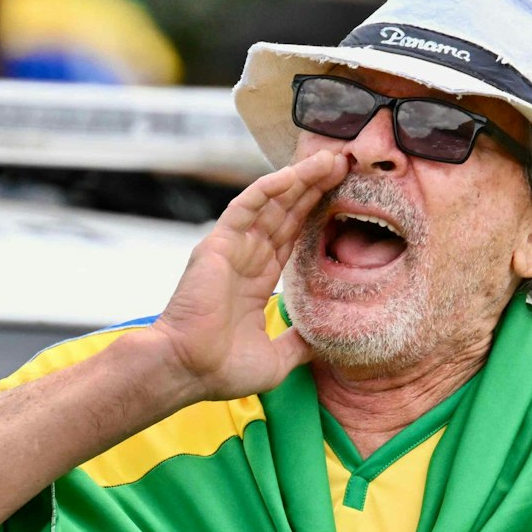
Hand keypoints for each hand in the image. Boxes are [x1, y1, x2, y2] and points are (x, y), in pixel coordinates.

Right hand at [151, 150, 348, 401]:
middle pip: (286, 212)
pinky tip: (294, 174)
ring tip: (330, 159)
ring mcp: (232, 248)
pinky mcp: (218, 244)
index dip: (316, 213)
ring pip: (271, 203)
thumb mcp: (277, 359)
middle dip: (314, 186)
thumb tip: (325, 340)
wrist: (187, 371)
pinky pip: (246, 207)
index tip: (344, 194)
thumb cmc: (222, 369)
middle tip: (344, 163)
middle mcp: (246, 258)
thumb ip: (299, 343)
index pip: (293, 236)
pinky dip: (269, 188)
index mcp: (259, 279)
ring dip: (300, 179)